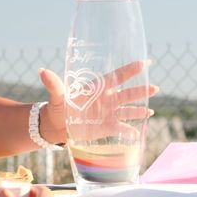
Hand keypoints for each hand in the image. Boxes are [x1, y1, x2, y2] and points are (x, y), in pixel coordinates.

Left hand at [39, 61, 158, 144]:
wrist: (57, 125)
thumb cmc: (57, 106)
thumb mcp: (57, 95)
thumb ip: (53, 84)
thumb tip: (41, 71)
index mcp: (97, 88)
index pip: (117, 76)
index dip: (130, 70)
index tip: (145, 63)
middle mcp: (106, 99)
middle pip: (127, 93)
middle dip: (141, 91)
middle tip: (155, 88)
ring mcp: (108, 113)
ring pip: (127, 110)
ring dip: (139, 110)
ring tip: (150, 110)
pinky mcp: (107, 127)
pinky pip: (121, 128)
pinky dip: (129, 131)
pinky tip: (138, 132)